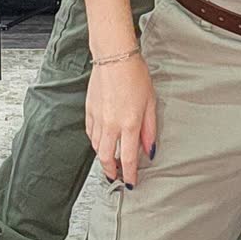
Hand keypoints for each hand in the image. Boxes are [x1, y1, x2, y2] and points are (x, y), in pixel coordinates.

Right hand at [85, 53, 157, 183]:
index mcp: (129, 124)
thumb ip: (150, 129)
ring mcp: (98, 118)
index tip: (131, 182)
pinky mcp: (89, 110)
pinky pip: (90, 133)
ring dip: (102, 157)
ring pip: (96, 147)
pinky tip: (101, 141)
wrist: (115, 57)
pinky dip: (95, 141)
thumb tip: (150, 149)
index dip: (129, 174)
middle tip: (117, 176)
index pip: (128, 158)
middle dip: (111, 171)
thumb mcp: (151, 103)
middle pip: (106, 157)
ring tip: (110, 160)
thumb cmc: (135, 75)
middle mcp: (111, 124)